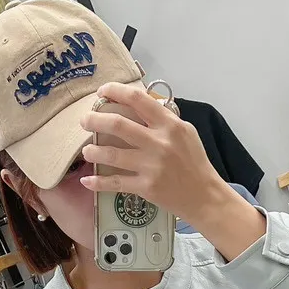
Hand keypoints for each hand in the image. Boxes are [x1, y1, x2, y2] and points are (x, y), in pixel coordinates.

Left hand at [80, 81, 264, 260]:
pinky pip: (116, 182)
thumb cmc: (194, 163)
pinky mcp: (146, 187)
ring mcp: (151, 166)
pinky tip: (87, 180)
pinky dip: (98, 182)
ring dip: (93, 150)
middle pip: (118, 125)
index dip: (115, 91)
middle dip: (95, 120)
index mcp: (169, 125)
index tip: (102, 92)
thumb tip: (139, 105)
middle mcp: (159, 143)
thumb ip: (163, 119)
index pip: (137, 99)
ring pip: (113, 154)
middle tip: (84, 121)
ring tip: (86, 150)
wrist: (204, 197)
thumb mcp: (185, 132)